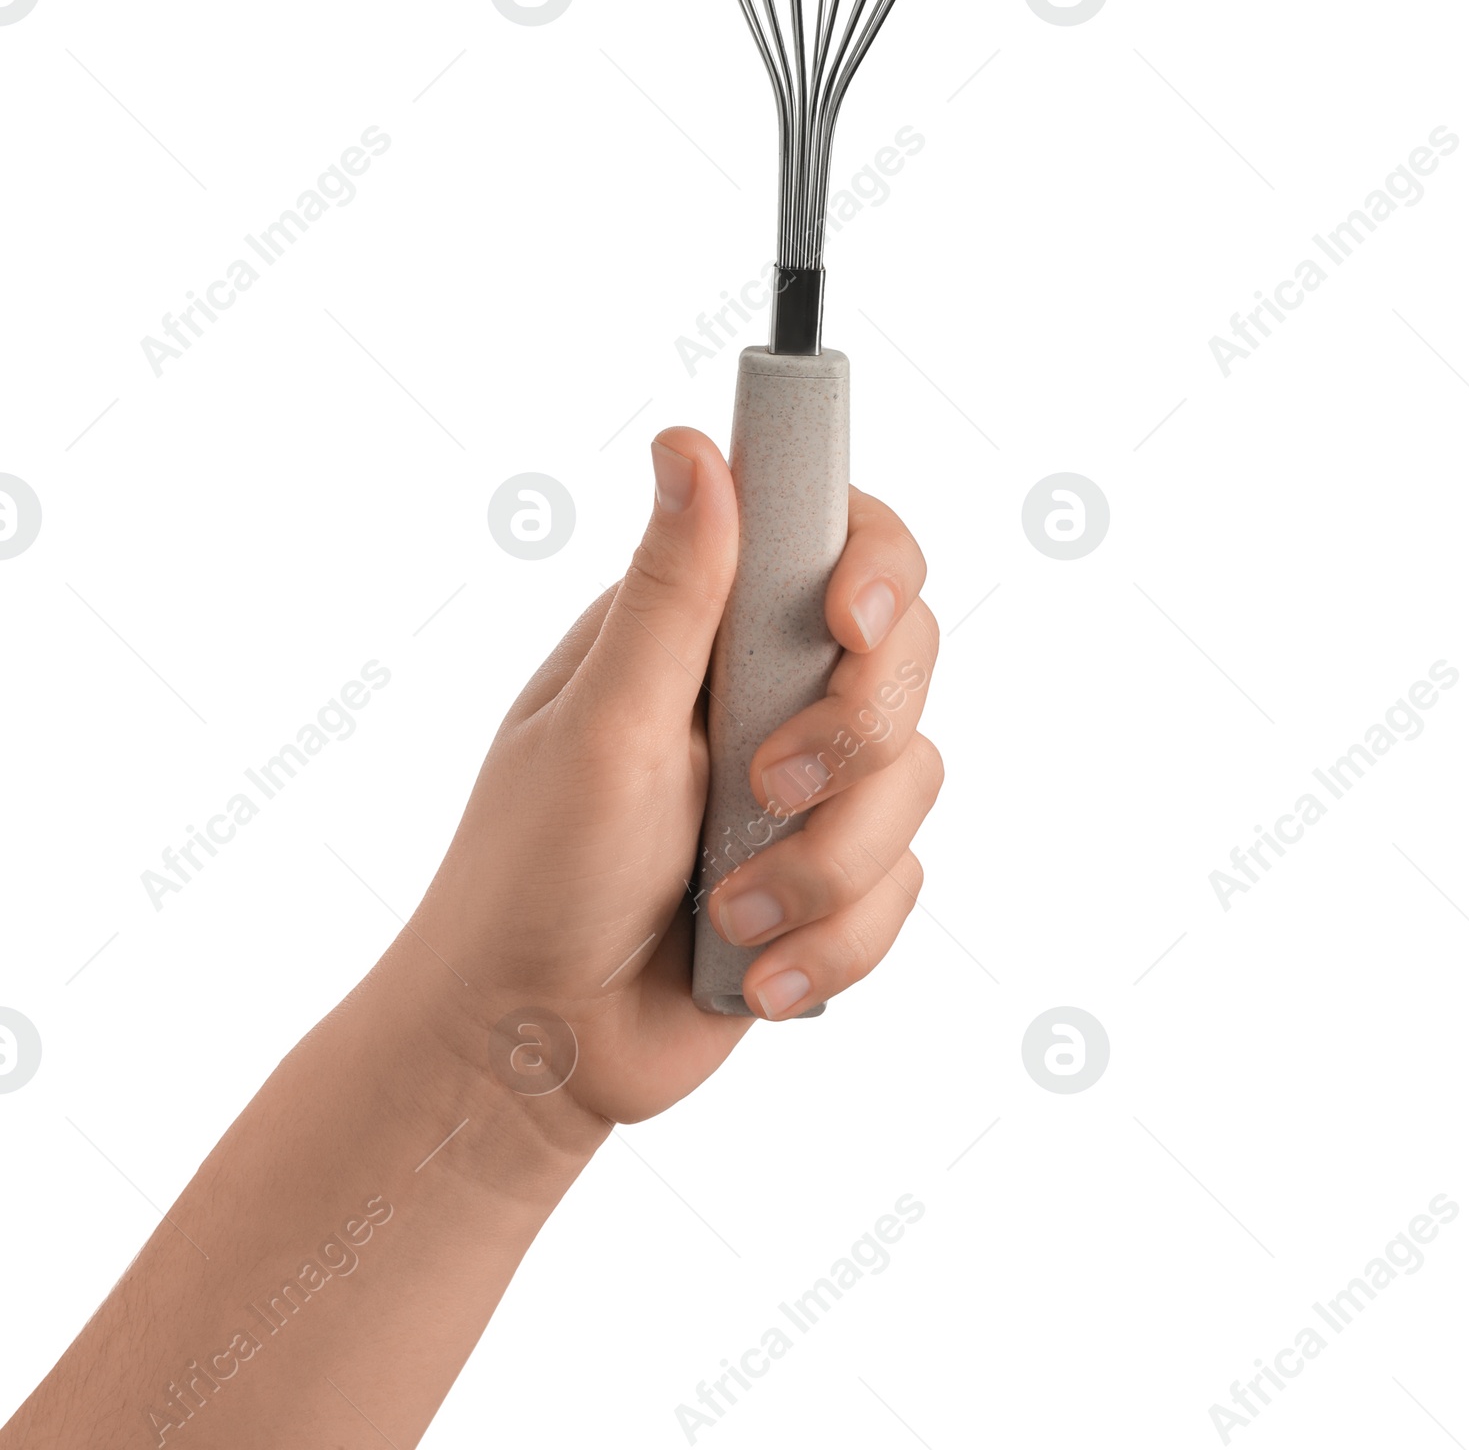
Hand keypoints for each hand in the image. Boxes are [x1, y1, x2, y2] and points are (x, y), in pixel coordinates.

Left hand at [409, 427, 942, 1153]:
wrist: (533, 1048)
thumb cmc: (531, 873)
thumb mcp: (601, 723)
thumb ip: (670, 592)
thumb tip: (690, 444)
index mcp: (704, 625)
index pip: (837, 536)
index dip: (872, 566)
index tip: (845, 623)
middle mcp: (765, 689)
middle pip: (906, 654)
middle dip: (852, 740)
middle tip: (766, 787)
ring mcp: (806, 785)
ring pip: (915, 782)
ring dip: (822, 867)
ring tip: (727, 913)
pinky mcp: (831, 879)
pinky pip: (902, 890)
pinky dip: (830, 941)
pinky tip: (752, 972)